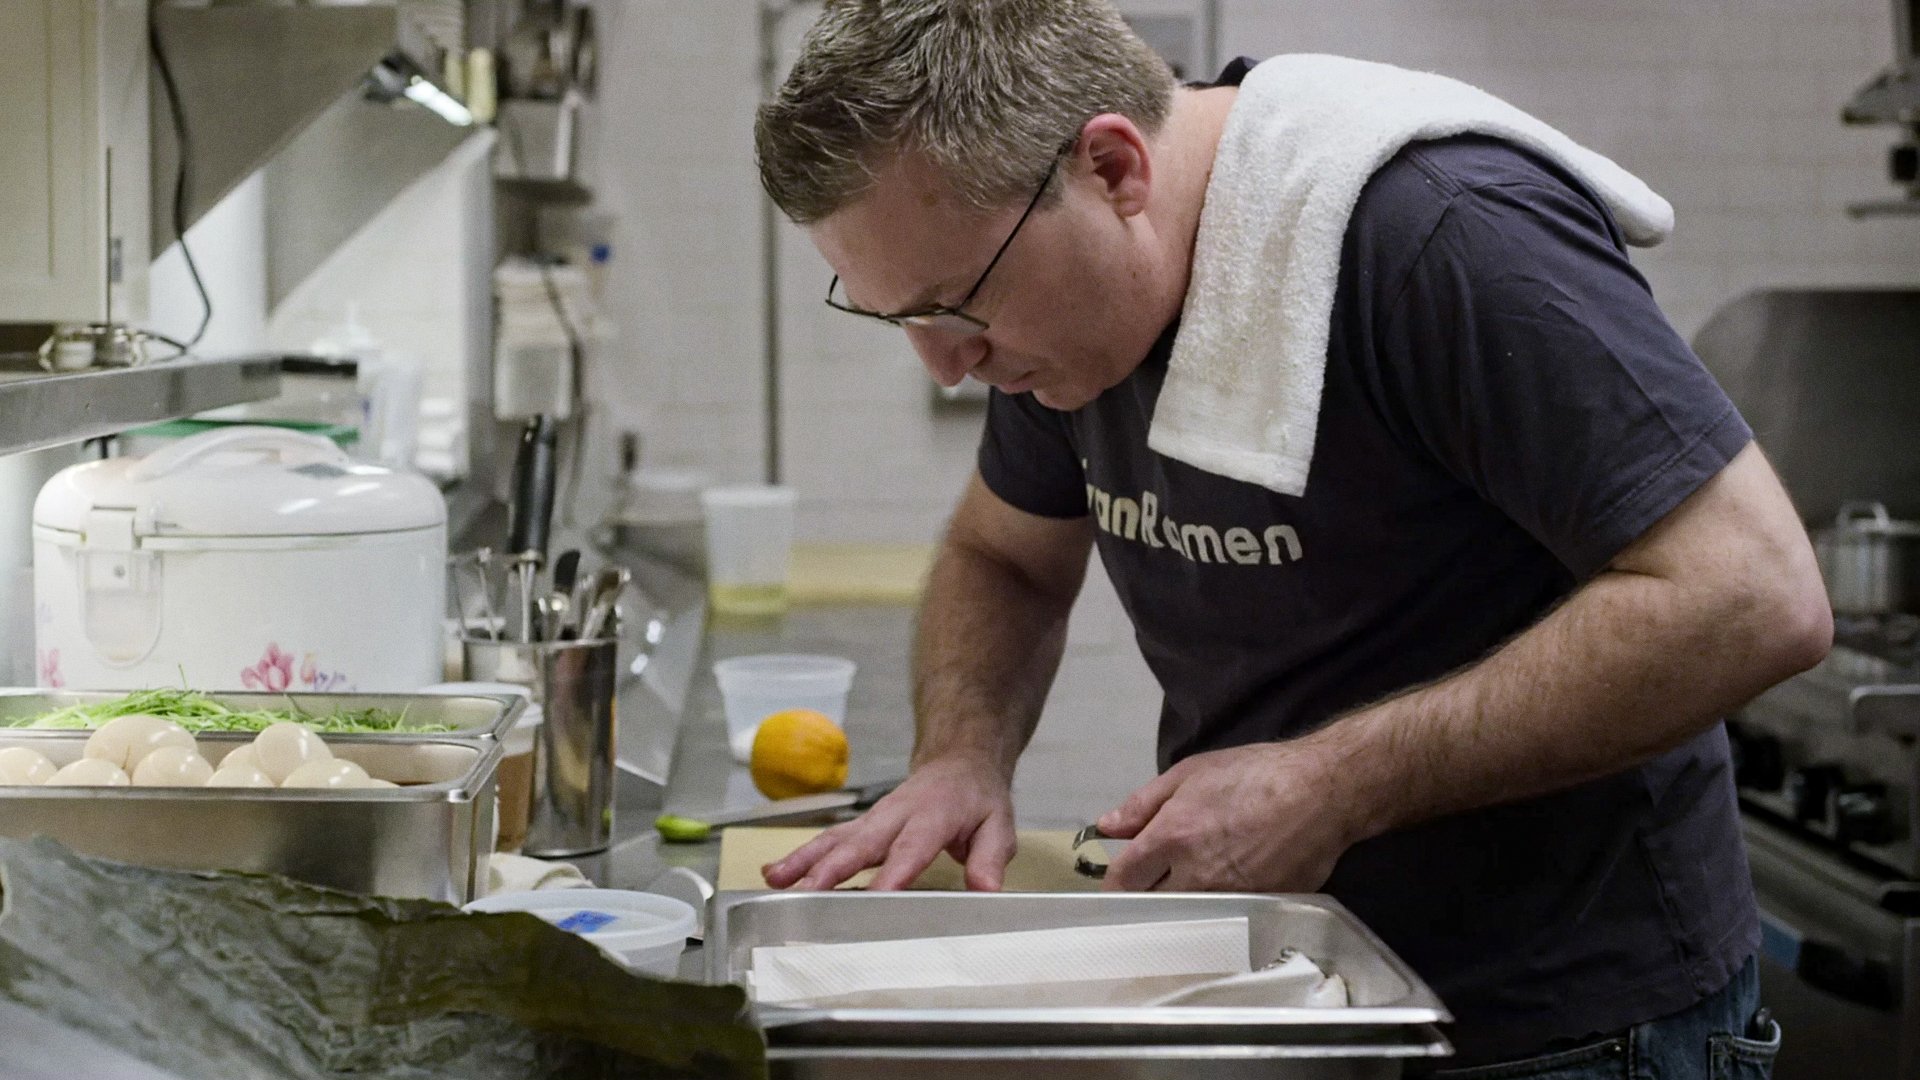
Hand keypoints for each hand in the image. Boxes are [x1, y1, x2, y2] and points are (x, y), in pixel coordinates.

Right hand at [761, 755, 1016, 890]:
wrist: (958, 761)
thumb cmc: (977, 799)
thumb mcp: (999, 825)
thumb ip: (991, 858)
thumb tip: (986, 891)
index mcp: (934, 815)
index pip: (913, 846)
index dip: (895, 872)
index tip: (878, 896)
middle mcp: (897, 814)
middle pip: (861, 842)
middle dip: (832, 869)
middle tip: (808, 894)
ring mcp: (874, 819)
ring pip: (835, 839)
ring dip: (804, 861)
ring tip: (775, 882)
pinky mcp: (862, 826)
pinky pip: (829, 841)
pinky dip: (801, 857)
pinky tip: (775, 875)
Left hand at [1095, 740, 1357, 891]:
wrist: (1322, 791)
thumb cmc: (1255, 774)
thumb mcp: (1190, 773)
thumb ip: (1142, 804)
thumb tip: (1106, 828)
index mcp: (1171, 837)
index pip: (1123, 880)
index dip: (1114, 884)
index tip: (1120, 882)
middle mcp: (1196, 875)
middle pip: (1151, 905)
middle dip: (1146, 897)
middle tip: (1154, 883)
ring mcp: (1228, 897)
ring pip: (1186, 916)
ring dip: (1180, 906)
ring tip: (1190, 887)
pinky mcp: (1258, 909)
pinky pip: (1224, 919)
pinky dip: (1217, 910)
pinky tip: (1224, 894)